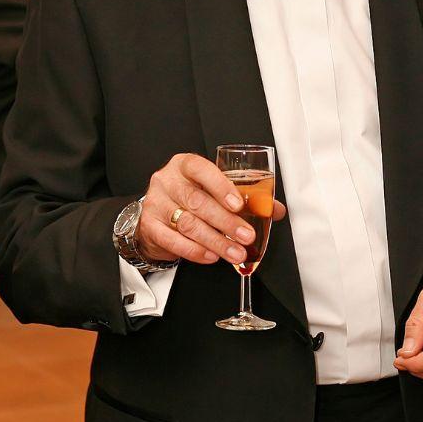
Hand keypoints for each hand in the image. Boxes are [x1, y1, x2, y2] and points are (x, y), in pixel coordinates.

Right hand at [137, 153, 286, 265]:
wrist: (156, 214)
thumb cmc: (189, 197)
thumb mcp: (212, 190)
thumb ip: (243, 196)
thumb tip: (273, 210)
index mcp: (184, 165)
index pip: (200, 169)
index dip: (220, 186)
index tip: (238, 205)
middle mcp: (167, 181)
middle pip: (196, 201)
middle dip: (225, 221)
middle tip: (246, 236)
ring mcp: (155, 203)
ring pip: (187, 224)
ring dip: (215, 241)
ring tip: (234, 252)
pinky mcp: (149, 226)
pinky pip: (173, 241)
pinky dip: (195, 251)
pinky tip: (211, 256)